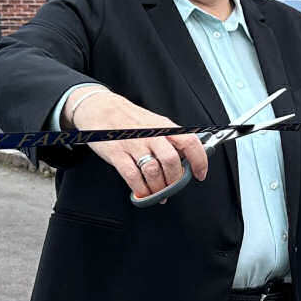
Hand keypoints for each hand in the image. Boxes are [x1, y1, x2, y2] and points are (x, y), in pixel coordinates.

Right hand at [66, 86, 209, 199]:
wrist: (100, 108)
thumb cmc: (130, 118)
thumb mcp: (155, 123)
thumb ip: (171, 139)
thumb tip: (188, 159)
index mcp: (164, 126)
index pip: (189, 142)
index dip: (199, 160)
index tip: (200, 174)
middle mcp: (150, 134)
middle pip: (171, 161)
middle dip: (174, 179)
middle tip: (173, 186)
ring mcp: (133, 144)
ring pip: (153, 171)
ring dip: (158, 188)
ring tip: (158, 192)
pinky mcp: (116, 153)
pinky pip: (132, 176)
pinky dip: (140, 189)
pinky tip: (142, 192)